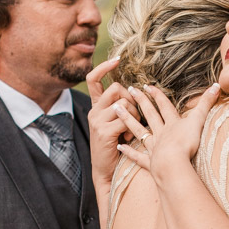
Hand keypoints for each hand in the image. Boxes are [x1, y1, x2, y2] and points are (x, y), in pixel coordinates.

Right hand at [86, 57, 138, 193]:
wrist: (106, 170)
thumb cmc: (117, 145)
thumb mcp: (116, 122)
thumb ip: (122, 107)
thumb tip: (135, 91)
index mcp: (96, 107)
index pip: (93, 79)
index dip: (104, 67)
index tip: (117, 59)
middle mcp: (94, 111)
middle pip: (116, 88)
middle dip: (131, 99)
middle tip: (134, 115)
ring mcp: (97, 120)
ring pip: (123, 102)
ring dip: (134, 114)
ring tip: (132, 128)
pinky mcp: (103, 131)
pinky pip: (124, 119)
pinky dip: (131, 127)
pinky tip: (128, 137)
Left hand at [115, 83, 220, 180]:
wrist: (172, 164)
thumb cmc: (186, 143)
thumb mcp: (199, 121)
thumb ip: (207, 103)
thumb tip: (217, 84)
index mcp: (172, 124)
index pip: (164, 106)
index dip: (157, 95)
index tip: (147, 85)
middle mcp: (161, 133)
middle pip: (149, 114)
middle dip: (141, 101)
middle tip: (130, 90)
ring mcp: (154, 147)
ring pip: (138, 131)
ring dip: (128, 119)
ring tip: (116, 109)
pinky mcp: (150, 162)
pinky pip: (137, 156)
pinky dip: (129, 152)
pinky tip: (119, 146)